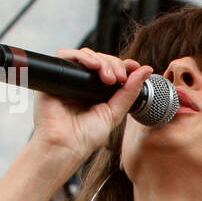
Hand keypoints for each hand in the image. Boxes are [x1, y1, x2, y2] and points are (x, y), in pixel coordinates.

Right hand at [30, 48, 153, 161]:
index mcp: (98, 92)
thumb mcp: (115, 113)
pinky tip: (94, 66)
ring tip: (109, 77)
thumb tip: (146, 70)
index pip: (111, 68)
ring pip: (86, 56)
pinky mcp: (55, 76)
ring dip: (102, 61)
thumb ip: (130, 92)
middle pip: (101, 59)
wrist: (65, 145)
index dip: (123, 65)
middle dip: (114, 64)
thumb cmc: (86, 136)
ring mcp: (70, 79)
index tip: (135, 66)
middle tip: (120, 78)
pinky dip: (82, 56)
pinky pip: (65, 56)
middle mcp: (83, 83)